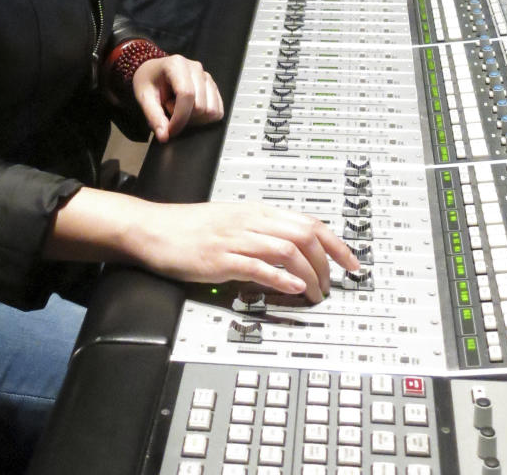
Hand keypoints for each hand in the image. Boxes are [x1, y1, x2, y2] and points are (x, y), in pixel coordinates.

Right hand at [129, 200, 358, 301]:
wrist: (153, 229)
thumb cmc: (190, 227)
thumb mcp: (233, 221)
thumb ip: (262, 232)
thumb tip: (293, 250)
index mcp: (257, 212)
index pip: (308, 222)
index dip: (337, 243)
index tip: (353, 263)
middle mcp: (251, 222)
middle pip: (304, 234)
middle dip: (328, 262)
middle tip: (334, 285)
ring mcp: (236, 239)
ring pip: (287, 250)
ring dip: (309, 274)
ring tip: (317, 294)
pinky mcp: (220, 259)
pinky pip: (258, 266)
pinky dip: (280, 278)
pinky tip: (293, 289)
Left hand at [133, 54, 223, 142]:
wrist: (154, 72)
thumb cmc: (148, 81)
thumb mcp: (143, 98)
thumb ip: (154, 117)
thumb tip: (164, 136)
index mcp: (177, 65)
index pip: (187, 95)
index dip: (179, 118)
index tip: (170, 131)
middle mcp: (195, 68)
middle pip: (200, 106)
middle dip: (184, 117)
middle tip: (169, 109)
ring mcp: (206, 76)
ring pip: (211, 110)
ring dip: (195, 118)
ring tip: (179, 108)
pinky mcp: (212, 87)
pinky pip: (217, 110)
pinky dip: (204, 118)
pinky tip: (190, 111)